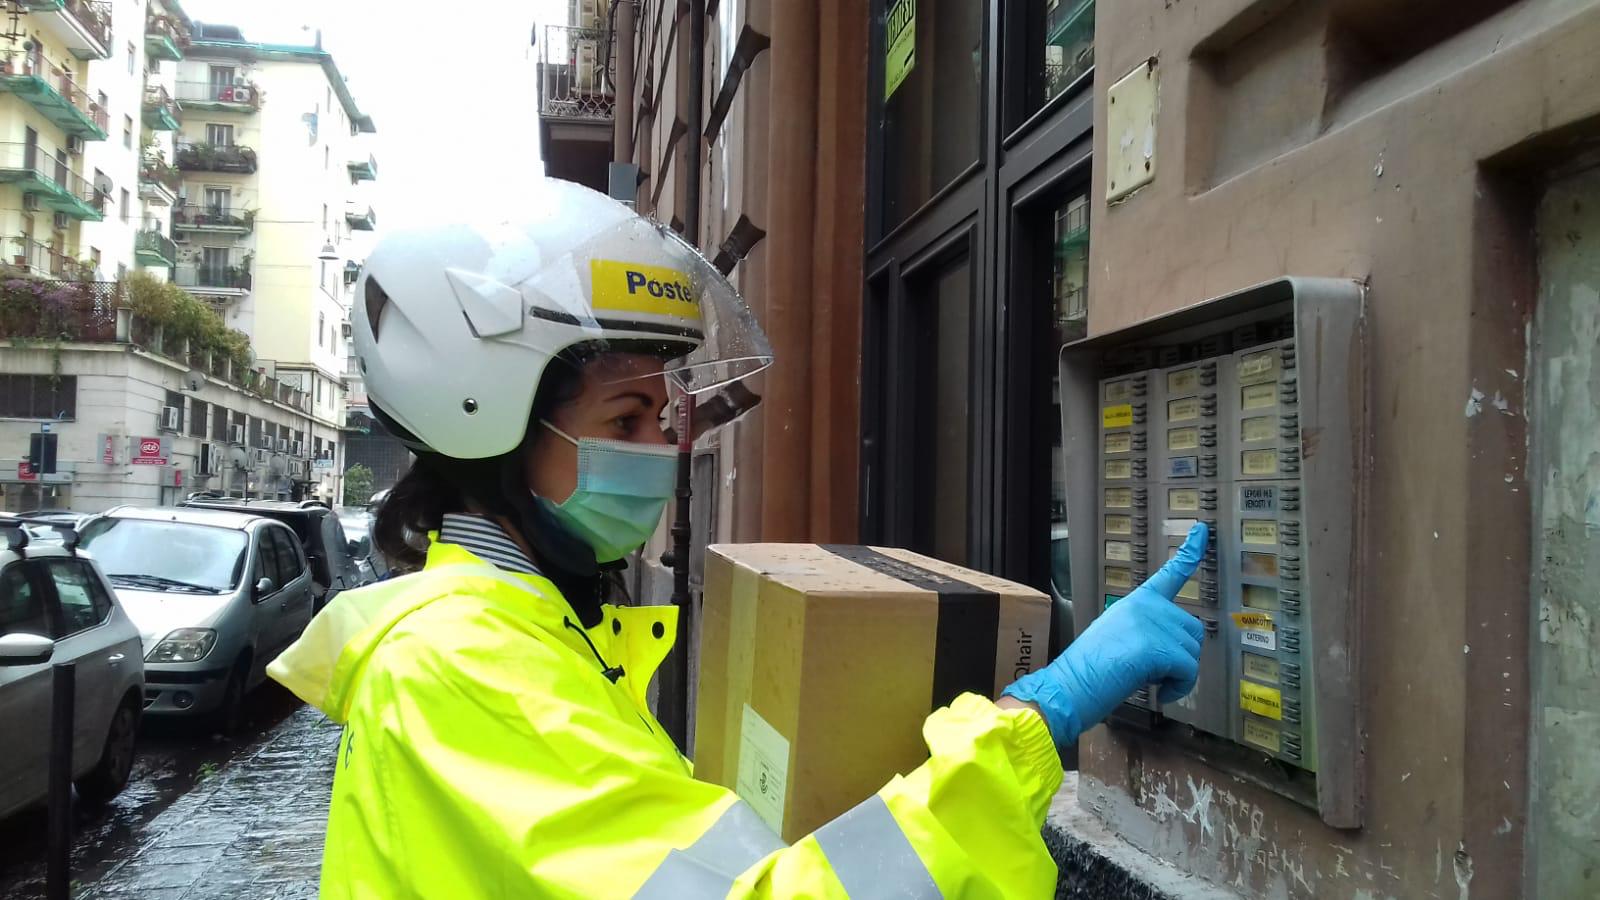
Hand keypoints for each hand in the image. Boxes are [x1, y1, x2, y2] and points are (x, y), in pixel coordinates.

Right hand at [1002, 523, 1207, 745]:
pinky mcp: (1160, 647)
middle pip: (1192, 630)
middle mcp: (1149, 606)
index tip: (1202, 530)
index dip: (1190, 552)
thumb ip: (1146, 631)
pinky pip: (1188, 671)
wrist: (1071, 683)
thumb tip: (1169, 649)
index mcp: (1138, 601)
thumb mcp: (1118, 636)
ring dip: (1178, 673)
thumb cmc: (1089, 667)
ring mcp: (1155, 624)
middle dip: (1180, 655)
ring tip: (1148, 679)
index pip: (1170, 573)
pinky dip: (1179, 687)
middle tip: (1152, 671)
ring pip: (1192, 652)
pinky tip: (1159, 692)